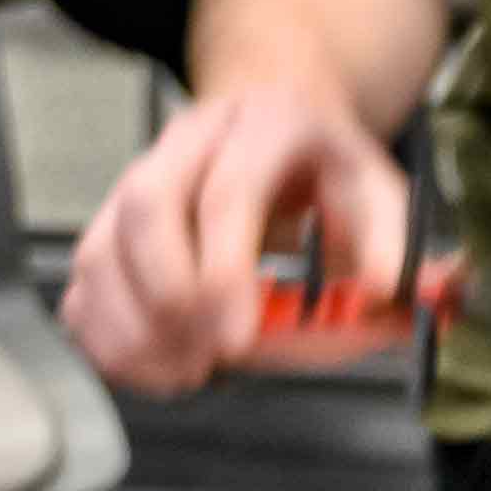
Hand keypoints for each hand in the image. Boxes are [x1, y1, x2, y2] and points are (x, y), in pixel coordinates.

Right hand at [59, 79, 416, 392]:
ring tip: (188, 375)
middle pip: (145, 209)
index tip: (238, 344)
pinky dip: (108, 338)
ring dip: (136, 330)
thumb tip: (407, 299)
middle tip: (210, 360)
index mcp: (264, 127)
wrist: (275, 115)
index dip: (224, 271)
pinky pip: (83, 286)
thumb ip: (398, 249)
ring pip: (99, 251)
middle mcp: (188, 144)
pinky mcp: (109, 225)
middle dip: (169, 298)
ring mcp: (137, 181)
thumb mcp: (380, 192)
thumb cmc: (326, 167)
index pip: (228, 194)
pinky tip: (155, 367)